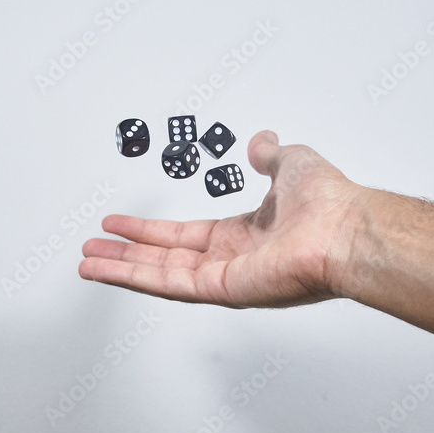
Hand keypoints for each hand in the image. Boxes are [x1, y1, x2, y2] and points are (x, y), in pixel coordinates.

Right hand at [79, 131, 368, 307]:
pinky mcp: (223, 290)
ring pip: (160, 274)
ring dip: (121, 268)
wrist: (346, 227)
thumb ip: (270, 155)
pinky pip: (169, 284)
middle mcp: (233, 260)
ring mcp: (226, 278)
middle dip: (126, 254)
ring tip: (87, 262)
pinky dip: (133, 277)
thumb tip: (261, 142)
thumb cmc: (329, 201)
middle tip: (94, 249)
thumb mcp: (292, 162)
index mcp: (245, 235)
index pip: (185, 235)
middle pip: (165, 258)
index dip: (150, 230)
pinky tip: (106, 270)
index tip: (122, 225)